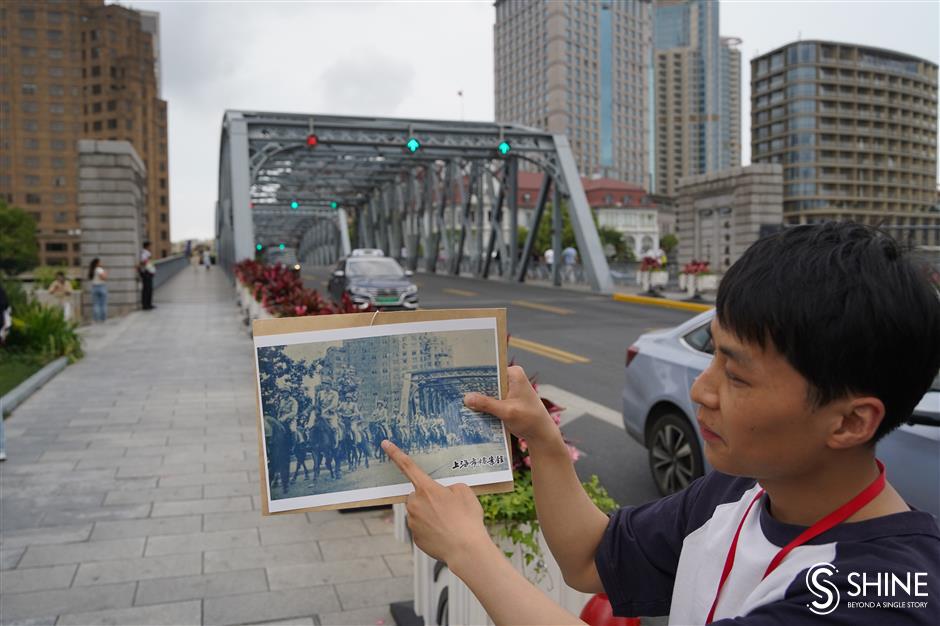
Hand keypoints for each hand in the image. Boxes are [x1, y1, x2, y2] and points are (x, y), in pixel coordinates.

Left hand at [382, 440, 490, 562]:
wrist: (466, 550)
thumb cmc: (467, 519)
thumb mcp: (464, 492)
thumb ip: (450, 487)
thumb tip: (443, 493)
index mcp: (426, 489)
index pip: (408, 466)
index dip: (395, 454)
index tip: (384, 443)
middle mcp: (415, 504)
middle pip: (417, 495)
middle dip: (428, 498)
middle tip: (448, 508)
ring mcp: (413, 522)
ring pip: (419, 512)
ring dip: (430, 514)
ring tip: (450, 523)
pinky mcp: (415, 538)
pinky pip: (422, 528)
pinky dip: (432, 529)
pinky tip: (445, 534)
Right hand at [464, 365, 557, 444]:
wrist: (540, 433)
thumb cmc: (529, 419)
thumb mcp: (507, 411)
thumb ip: (487, 404)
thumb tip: (467, 398)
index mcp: (514, 374)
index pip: (490, 369)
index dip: (475, 374)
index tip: (458, 377)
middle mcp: (510, 378)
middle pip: (487, 381)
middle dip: (474, 388)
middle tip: (454, 391)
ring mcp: (508, 389)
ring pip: (488, 391)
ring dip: (477, 398)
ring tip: (458, 401)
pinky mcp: (505, 400)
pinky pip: (490, 400)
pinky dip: (483, 405)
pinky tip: (469, 410)